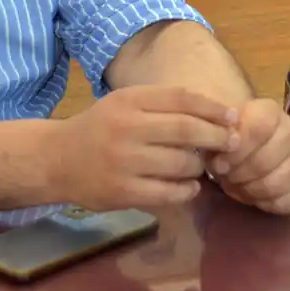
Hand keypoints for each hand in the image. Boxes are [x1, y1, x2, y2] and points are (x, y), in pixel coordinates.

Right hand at [54, 85, 237, 208]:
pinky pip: (169, 193)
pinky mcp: (122, 192)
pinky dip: (187, 190)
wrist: (56, 160)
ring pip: (181, 164)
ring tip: (200, 166)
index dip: (212, 107)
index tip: (233, 116)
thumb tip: (216, 113)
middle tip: (231, 142)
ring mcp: (124, 162)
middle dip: (216, 137)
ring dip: (199, 166)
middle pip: (187, 130)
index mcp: (130, 100)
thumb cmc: (101, 128)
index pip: (181, 98)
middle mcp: (127, 128)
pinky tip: (189, 186)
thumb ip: (164, 104)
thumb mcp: (126, 103)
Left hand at [207, 98, 289, 213]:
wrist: (249, 148)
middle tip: (227, 178)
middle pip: (265, 161)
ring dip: (252, 191)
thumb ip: (220, 136)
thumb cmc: (230, 140)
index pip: (258, 129)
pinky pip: (287, 201)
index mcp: (269, 111)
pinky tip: (256, 196)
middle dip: (240, 176)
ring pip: (277, 183)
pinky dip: (266, 204)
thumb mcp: (218, 132)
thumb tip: (227, 148)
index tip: (218, 165)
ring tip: (240, 187)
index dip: (236, 152)